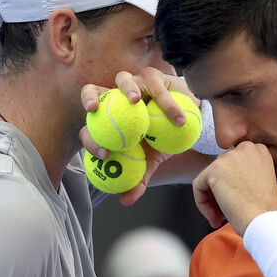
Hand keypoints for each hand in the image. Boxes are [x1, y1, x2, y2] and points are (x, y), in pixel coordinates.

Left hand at [80, 67, 200, 203]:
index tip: (104, 153)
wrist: (188, 124)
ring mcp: (133, 83)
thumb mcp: (151, 161)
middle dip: (89, 98)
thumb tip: (125, 199)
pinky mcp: (153, 76)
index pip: (89, 126)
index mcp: (108, 119)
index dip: (89, 137)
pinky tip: (177, 118)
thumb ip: (138, 177)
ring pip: (122, 78)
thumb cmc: (163, 141)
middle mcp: (115, 98)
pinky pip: (156, 87)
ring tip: (136, 101)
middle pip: (92, 91)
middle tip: (94, 110)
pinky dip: (167, 103)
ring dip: (126, 88)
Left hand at [191, 141, 276, 233]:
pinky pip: (198, 186)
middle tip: (224, 213)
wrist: (267, 221)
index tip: (237, 202)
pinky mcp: (215, 169)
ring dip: (212, 200)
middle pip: (221, 169)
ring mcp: (229, 157)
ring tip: (219, 218)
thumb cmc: (266, 210)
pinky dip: (202, 204)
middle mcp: (245, 148)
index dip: (231, 185)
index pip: (233, 164)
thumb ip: (242, 175)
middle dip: (220, 192)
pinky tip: (214, 218)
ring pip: (208, 178)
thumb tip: (223, 181)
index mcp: (258, 151)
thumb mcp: (259, 183)